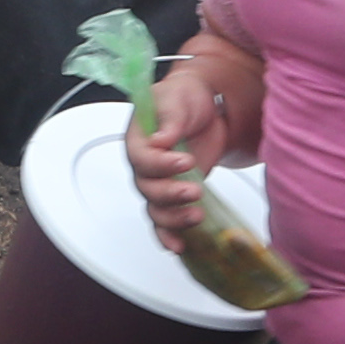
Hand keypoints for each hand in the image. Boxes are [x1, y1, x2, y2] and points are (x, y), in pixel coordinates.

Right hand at [128, 48, 252, 252]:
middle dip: (170, 194)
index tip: (185, 160)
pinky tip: (179, 246)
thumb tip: (160, 140)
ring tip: (196, 215)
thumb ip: (169, 119)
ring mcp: (158, 182)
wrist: (207, 108)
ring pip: (155, 209)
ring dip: (173, 218)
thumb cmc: (186, 98)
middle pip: (147, 189)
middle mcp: (143, 164)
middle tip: (194, 190)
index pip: (140, 158)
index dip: (160, 164)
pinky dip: (168, 236)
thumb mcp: (178, 98)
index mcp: (137, 138)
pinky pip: (163, 221)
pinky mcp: (174, 195)